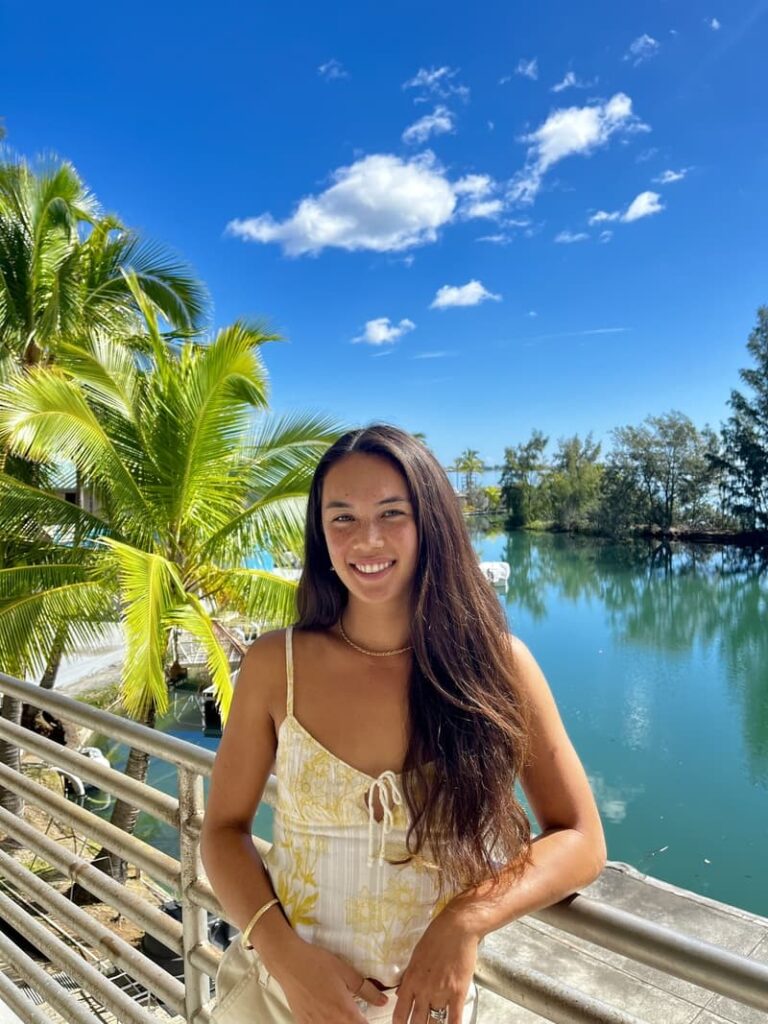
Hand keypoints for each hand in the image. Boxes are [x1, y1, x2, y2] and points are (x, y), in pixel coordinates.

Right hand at [271, 935, 388, 1023]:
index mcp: (345, 1012)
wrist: (289, 962)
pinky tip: (327, 1016)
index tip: (368, 1017)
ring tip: (342, 1014)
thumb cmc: (318, 963)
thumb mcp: (346, 972)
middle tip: (356, 1015)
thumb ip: (366, 989)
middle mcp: (331, 1023)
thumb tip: (383, 1001)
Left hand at [392, 914, 479, 1023]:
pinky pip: (454, 1019)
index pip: (400, 1013)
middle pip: (417, 1022)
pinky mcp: (458, 992)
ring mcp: (441, 992)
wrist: (457, 927)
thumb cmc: (436, 937)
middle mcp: (424, 990)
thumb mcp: (416, 956)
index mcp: (411, 980)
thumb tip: (400, 994)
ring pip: (435, 1021)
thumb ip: (408, 977)